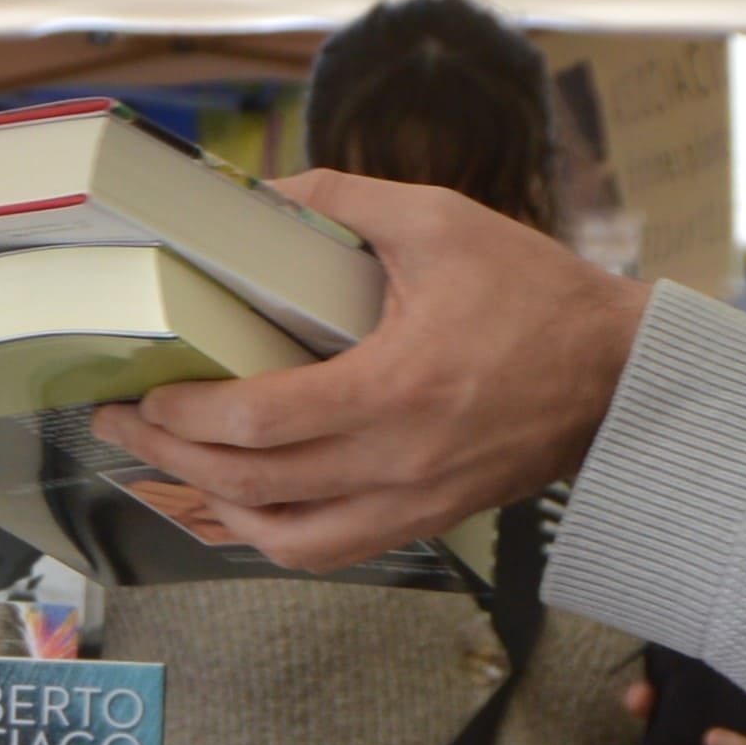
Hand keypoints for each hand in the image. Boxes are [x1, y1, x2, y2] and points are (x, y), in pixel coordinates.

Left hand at [100, 174, 653, 571]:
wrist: (620, 374)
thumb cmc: (536, 296)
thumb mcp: (440, 223)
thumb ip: (344, 202)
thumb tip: (262, 193)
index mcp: (397, 388)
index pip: (262, 422)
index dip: (188, 413)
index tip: (147, 390)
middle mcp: (399, 460)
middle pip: (255, 485)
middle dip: (174, 455)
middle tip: (125, 423)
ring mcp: (413, 502)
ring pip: (286, 539)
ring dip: (216, 508)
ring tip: (171, 467)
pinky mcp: (427, 520)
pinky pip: (331, 551)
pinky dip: (273, 538)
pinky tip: (241, 509)